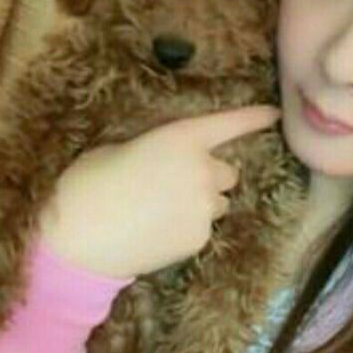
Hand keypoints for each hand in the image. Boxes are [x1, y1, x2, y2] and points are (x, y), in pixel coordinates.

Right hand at [37, 105, 280, 277]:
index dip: (253, 118)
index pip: (228, 124)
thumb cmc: (89, 184)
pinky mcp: (200, 238)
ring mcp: (205, 207)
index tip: (274, 114)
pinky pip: (204, 227)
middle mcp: (203, 170)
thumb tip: (171, 161)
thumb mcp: (122, 148)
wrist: (78, 239)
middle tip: (178, 185)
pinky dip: (189, 228)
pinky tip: (157, 232)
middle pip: (228, 172)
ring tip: (163, 212)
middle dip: (211, 176)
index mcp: (181, 139)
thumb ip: (161, 150)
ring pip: (218, 202)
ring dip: (202, 203)